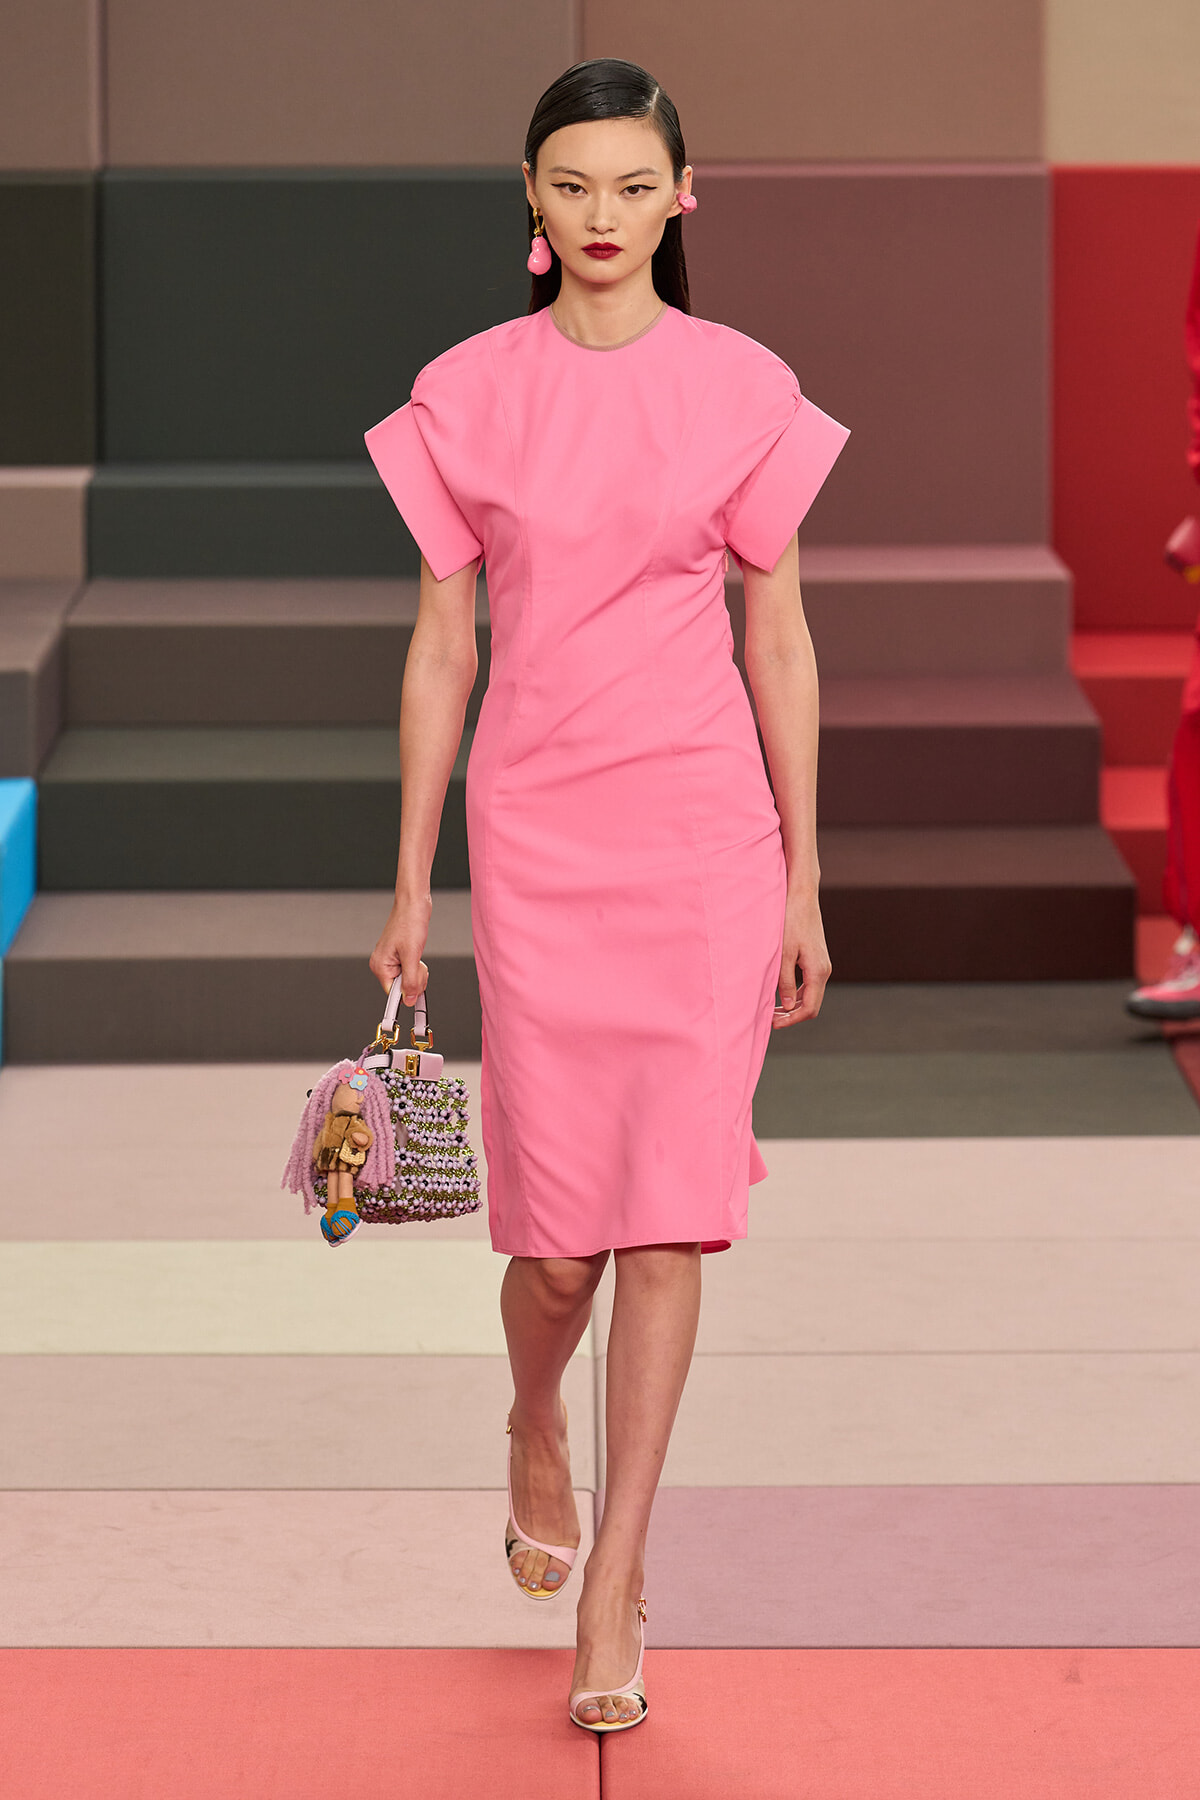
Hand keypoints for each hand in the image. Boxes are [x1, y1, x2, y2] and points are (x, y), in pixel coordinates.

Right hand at [369, 891, 431, 1002]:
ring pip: (408, 979)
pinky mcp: (400, 955)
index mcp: (380, 966)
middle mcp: (383, 964)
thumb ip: (410, 981)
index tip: (417, 988)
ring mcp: (391, 960)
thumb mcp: (412, 956)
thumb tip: (409, 1000)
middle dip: (415, 978)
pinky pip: (410, 970)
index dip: (408, 990)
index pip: (393, 993)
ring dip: (417, 971)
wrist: (414, 904)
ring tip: (417, 954)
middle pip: (402, 987)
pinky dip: (417, 965)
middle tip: (418, 962)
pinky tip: (417, 952)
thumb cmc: (409, 922)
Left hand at [772, 887, 830, 1027]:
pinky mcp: (816, 959)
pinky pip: (809, 984)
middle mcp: (824, 970)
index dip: (792, 1020)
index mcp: (818, 971)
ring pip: (810, 995)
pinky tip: (779, 992)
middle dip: (791, 1015)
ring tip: (770, 1008)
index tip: (773, 1025)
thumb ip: (786, 981)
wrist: (802, 897)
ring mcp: (822, 965)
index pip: (810, 1008)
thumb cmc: (791, 921)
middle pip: (811, 1005)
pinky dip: (796, 994)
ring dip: (792, 1005)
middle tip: (768, 1019)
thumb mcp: (784, 953)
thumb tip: (788, 1007)